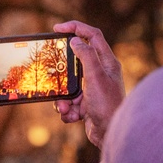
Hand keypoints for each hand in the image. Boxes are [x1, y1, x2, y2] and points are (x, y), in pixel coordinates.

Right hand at [53, 20, 125, 147]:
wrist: (111, 135)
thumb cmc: (108, 105)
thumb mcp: (96, 77)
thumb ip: (87, 56)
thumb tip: (76, 40)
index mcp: (107, 62)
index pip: (92, 36)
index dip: (75, 27)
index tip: (57, 28)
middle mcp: (100, 73)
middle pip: (74, 62)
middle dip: (62, 73)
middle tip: (52, 73)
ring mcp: (92, 89)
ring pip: (67, 85)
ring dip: (63, 97)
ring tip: (67, 107)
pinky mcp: (85, 103)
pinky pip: (68, 100)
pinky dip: (67, 109)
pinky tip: (73, 116)